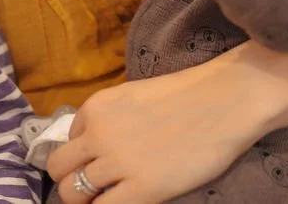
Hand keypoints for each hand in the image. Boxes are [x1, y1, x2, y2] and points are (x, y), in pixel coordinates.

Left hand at [46, 61, 264, 203]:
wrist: (227, 100)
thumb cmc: (191, 94)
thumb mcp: (136, 97)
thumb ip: (113, 120)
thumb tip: (99, 147)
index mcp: (97, 106)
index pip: (69, 138)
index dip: (85, 153)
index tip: (104, 159)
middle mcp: (98, 133)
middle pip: (59, 167)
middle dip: (71, 179)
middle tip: (95, 187)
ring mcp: (118, 162)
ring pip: (72, 193)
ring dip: (85, 199)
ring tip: (109, 197)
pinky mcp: (143, 188)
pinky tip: (127, 201)